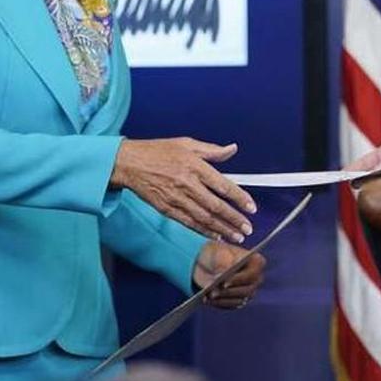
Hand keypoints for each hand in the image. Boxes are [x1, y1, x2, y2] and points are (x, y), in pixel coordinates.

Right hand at [110, 138, 256, 241]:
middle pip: (216, 206)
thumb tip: (232, 149)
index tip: (251, 207)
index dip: (239, 198)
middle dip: (234, 219)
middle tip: (248, 228)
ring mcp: (176, 199)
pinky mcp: (167, 209)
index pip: (223, 185)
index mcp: (195, 166)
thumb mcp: (187, 144)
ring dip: (222, 229)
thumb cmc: (158, 151)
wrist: (129, 163)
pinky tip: (215, 235)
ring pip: (204, 218)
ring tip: (236, 236)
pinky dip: (203, 231)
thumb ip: (212, 150)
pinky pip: (189, 223)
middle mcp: (187, 184)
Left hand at [193, 240, 265, 309]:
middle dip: (229, 292)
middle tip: (214, 292)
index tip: (224, 283)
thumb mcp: (218, 252)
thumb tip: (223, 273)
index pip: (252, 274)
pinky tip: (207, 299)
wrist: (208, 263)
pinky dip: (218, 303)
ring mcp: (248, 291)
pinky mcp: (238, 300)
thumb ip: (223, 260)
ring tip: (208, 296)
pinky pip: (230, 305)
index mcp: (256, 262)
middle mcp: (256, 278)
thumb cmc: (217, 254)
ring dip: (222, 298)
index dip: (239, 279)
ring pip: (238, 300)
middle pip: (247, 290)